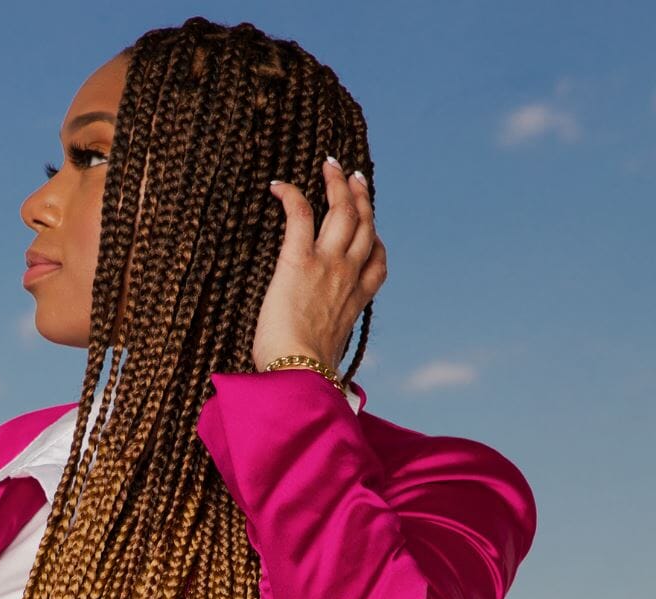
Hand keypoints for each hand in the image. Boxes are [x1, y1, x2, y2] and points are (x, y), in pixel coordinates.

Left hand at [251, 156, 386, 373]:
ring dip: (337, 184)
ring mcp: (328, 264)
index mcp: (357, 302)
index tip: (370, 230)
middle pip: (364, 225)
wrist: (301, 372)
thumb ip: (326, 350)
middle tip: (353, 177)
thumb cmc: (307, 375)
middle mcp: (349, 276)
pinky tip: (279, 186)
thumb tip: (321, 372)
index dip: (375, 241)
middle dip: (360, 197)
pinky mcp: (299, 259)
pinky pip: (301, 213)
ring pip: (343, 210)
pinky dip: (292, 194)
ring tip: (329, 165)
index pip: (376, 264)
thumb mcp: (326, 358)